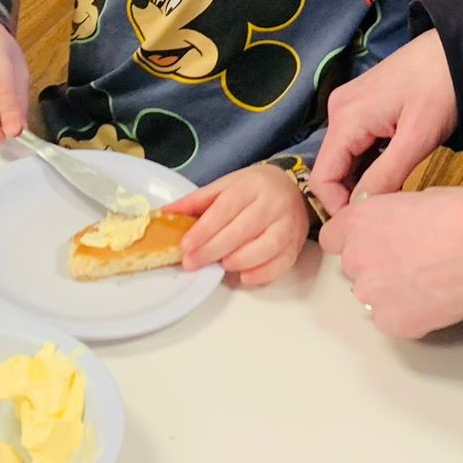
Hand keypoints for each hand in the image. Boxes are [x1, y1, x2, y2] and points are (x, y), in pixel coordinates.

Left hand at [168, 162, 308, 286]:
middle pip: (243, 230)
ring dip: (238, 261)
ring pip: (265, 248)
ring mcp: (288, 225)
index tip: (186, 245)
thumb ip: (197, 201)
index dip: (205, 229)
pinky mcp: (295, 245)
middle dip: (213, 250)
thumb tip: (166, 213)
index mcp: (252, 186)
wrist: (292, 190)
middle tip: (192, 263)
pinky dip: (261, 274)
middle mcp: (273, 204)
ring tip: (219, 266)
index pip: (226, 208)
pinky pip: (280, 264)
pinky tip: (242, 276)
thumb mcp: (225, 186)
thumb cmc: (253, 189)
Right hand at [308, 31, 458, 212]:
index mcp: (346, 118)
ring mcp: (351, 106)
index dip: (339, 207)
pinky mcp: (365, 105)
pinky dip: (370, 163)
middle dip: (352, 194)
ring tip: (394, 196)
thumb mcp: (417, 138)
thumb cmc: (443, 87)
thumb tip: (362, 212)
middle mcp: (340, 110)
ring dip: (364, 180)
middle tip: (385, 214)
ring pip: (346, 159)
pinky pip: (358, 145)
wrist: (461, 48)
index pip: (322, 178)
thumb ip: (386, 176)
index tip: (367, 223)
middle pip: (332, 168)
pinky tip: (394, 173)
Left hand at [319, 186, 462, 338]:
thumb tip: (394, 225)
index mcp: (360, 220)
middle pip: (353, 266)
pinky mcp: (390, 322)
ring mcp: (371, 293)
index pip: (333, 236)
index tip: (371, 241)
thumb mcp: (420, 197)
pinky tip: (432, 299)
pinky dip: (407, 313)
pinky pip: (390, 318)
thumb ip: (391, 214)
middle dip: (376, 264)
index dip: (355, 238)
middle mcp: (357, 257)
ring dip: (391, 290)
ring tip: (427, 280)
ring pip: (372, 294)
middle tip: (411, 260)